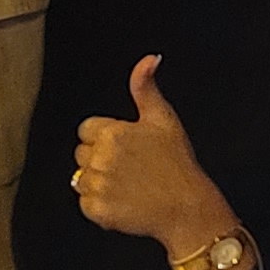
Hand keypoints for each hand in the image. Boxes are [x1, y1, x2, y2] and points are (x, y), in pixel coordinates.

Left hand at [75, 58, 238, 255]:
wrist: (187, 208)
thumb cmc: (178, 164)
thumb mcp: (164, 118)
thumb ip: (145, 86)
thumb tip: (148, 59)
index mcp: (112, 132)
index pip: (87, 130)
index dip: (104, 139)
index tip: (126, 149)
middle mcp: (101, 157)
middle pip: (81, 155)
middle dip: (100, 161)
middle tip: (131, 169)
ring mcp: (98, 185)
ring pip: (81, 180)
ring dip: (99, 185)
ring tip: (128, 187)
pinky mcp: (97, 210)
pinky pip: (85, 205)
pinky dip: (100, 208)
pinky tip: (124, 203)